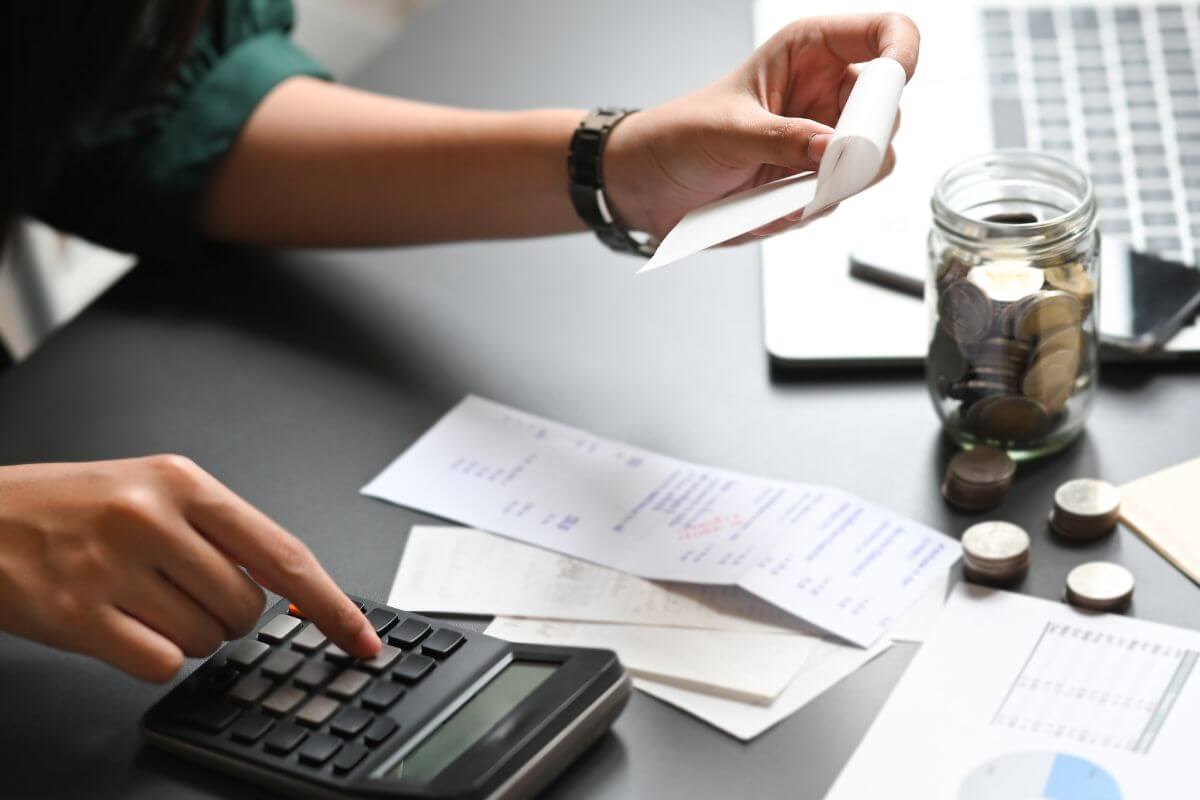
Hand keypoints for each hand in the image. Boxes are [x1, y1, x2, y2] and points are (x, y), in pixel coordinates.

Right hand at [0, 456, 380, 681]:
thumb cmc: (69, 506)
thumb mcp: (151, 489)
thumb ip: (220, 530)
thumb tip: (288, 586)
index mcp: (183, 481)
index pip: (284, 553)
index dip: (332, 604)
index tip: (362, 638)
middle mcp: (152, 518)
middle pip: (246, 607)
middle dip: (226, 615)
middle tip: (178, 589)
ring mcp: (112, 566)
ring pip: (206, 639)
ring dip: (185, 634)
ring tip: (137, 598)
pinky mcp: (77, 615)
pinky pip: (160, 663)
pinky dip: (150, 656)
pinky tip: (116, 623)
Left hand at [604, 13, 918, 242]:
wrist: (648, 185)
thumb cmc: (679, 136)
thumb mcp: (729, 132)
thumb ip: (785, 140)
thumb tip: (836, 149)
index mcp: (810, 51)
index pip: (887, 34)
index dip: (901, 57)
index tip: (891, 90)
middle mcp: (826, 93)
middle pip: (889, 111)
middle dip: (862, 143)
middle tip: (825, 163)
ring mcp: (824, 140)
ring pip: (870, 163)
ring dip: (830, 184)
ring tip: (777, 191)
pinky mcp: (814, 181)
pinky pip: (838, 198)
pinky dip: (808, 208)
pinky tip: (766, 205)